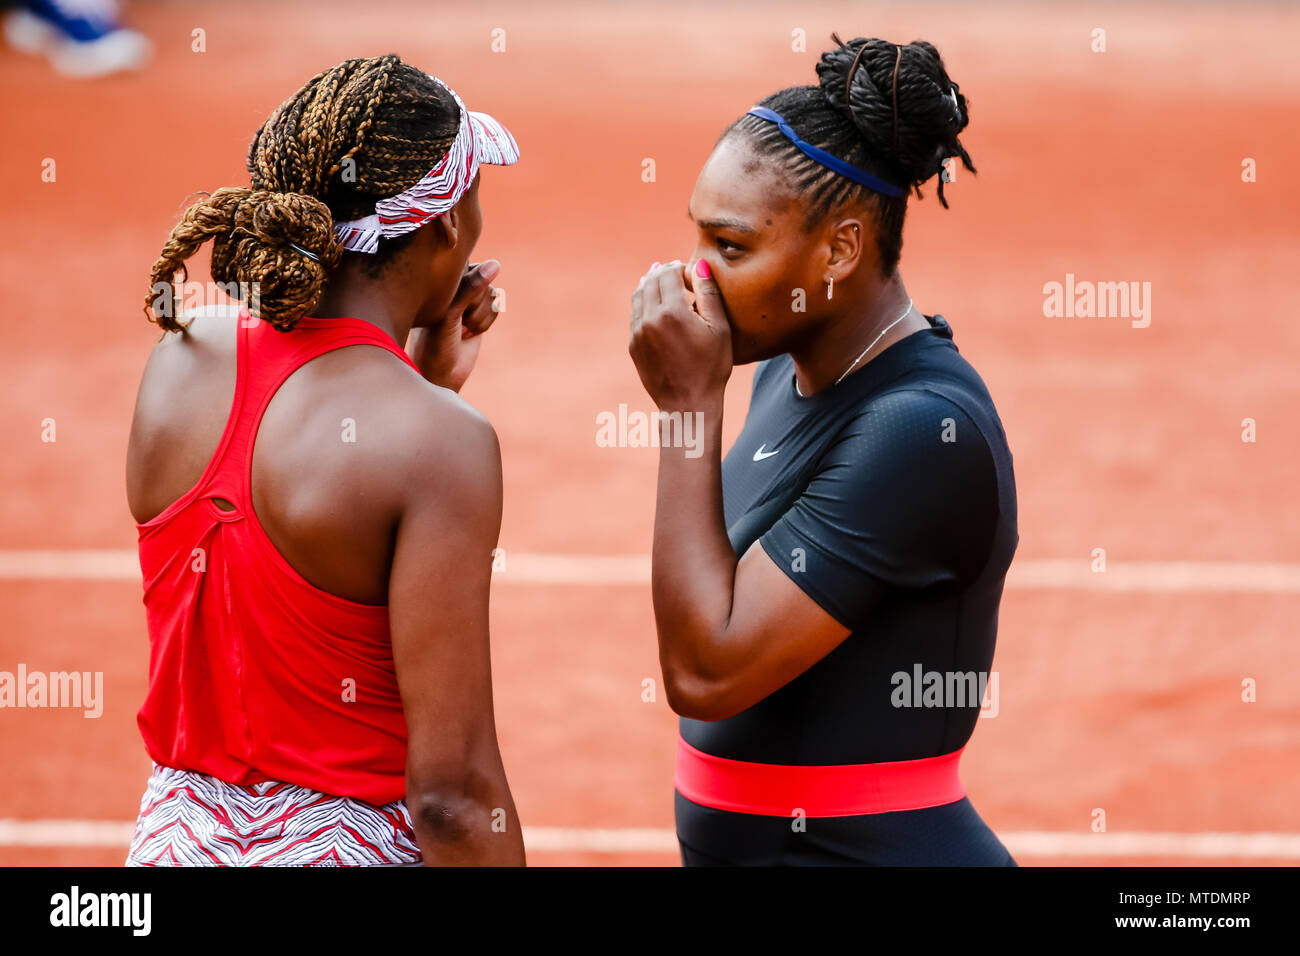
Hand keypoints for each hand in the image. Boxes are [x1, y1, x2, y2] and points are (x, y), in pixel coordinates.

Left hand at [408, 260, 501, 391]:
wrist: (441, 373)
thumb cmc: (435, 342)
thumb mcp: (451, 312)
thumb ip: (472, 287)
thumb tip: (496, 264)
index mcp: (437, 280)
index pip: (464, 265)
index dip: (465, 287)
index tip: (453, 307)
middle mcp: (452, 286)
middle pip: (482, 278)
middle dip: (474, 304)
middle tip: (456, 322)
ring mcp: (467, 298)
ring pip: (492, 294)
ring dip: (479, 316)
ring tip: (461, 329)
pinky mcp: (479, 312)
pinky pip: (496, 308)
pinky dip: (485, 323)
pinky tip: (469, 333)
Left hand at [629, 259, 731, 410]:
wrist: (688, 404)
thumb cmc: (711, 367)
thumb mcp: (719, 328)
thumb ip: (708, 293)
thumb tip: (699, 264)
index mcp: (672, 311)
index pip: (668, 272)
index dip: (679, 266)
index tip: (689, 271)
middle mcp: (650, 318)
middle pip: (651, 281)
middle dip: (663, 272)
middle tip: (676, 271)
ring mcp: (638, 332)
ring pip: (639, 296)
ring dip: (650, 284)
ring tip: (661, 279)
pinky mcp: (633, 345)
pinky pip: (635, 314)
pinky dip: (644, 303)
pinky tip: (654, 304)